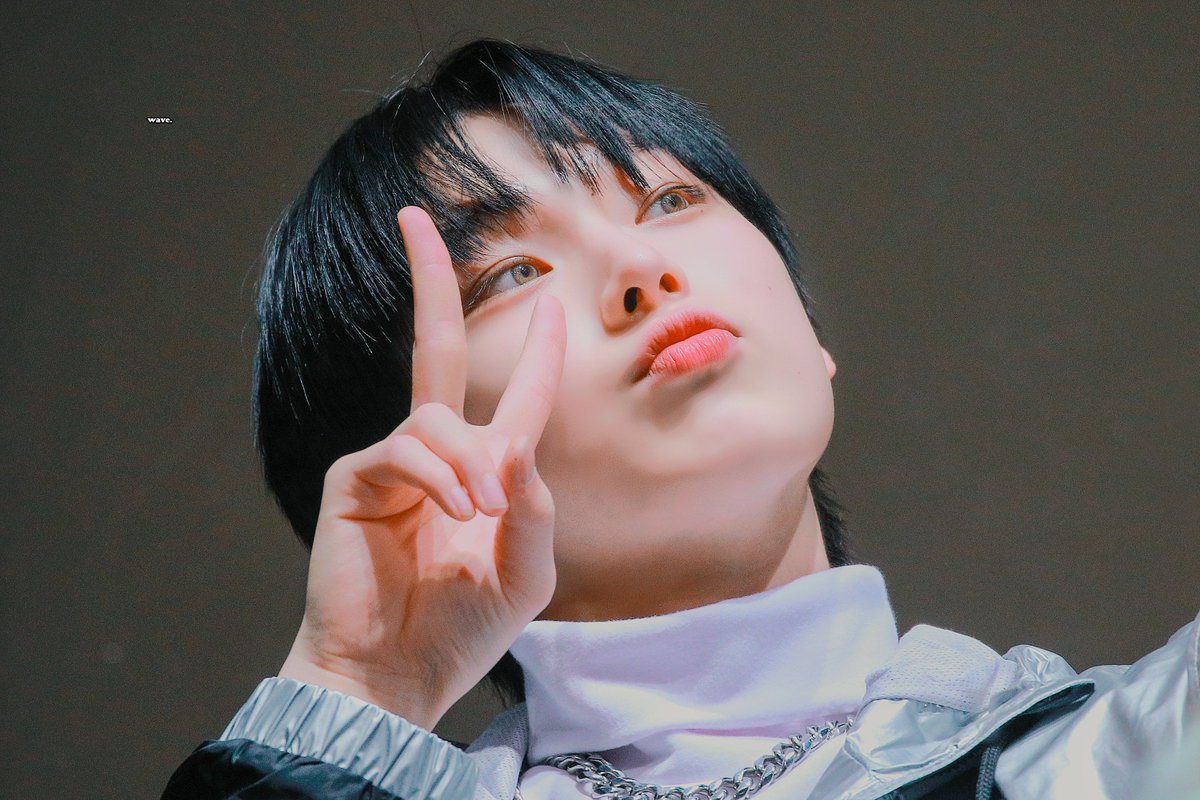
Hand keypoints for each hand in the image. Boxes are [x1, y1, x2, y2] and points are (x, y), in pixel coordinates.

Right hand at [279, 206, 566, 729]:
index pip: (516, 396)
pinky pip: (407, 448)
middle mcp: (438, 454)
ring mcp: (395, 461)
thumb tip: (508, 443)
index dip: (537, 352)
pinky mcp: (358, 476)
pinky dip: (441, 477)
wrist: (398, 674)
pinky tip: (458, 513)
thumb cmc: (461, 628)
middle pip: (433, 347)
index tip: (549, 304)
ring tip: (482, 520)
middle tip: (413, 215)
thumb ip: (533, 503)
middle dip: (429, 281)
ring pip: (439, 419)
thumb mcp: (525, 568)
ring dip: (472, 467)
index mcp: (487, 472)